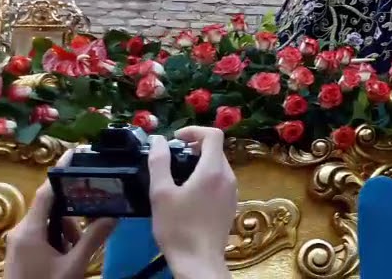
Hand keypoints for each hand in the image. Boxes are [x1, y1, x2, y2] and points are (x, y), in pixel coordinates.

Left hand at [4, 149, 114, 278]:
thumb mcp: (73, 265)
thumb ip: (93, 238)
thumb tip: (114, 216)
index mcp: (30, 230)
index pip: (46, 191)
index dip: (61, 171)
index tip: (77, 154)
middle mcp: (21, 231)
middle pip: (51, 207)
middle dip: (74, 211)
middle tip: (97, 211)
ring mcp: (20, 242)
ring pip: (49, 223)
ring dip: (68, 229)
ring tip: (80, 249)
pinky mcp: (22, 252)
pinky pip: (43, 235)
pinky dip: (60, 239)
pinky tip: (71, 255)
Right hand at [148, 126, 236, 278]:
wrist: (198, 261)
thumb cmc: (178, 227)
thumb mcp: (161, 193)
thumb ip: (159, 162)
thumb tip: (159, 139)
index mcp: (214, 170)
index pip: (214, 134)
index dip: (194, 130)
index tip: (176, 139)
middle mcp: (229, 177)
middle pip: (216, 149)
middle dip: (195, 146)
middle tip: (172, 157)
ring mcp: (233, 191)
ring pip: (218, 165)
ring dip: (200, 162)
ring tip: (177, 175)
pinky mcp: (231, 203)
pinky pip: (220, 180)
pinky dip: (206, 177)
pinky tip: (189, 193)